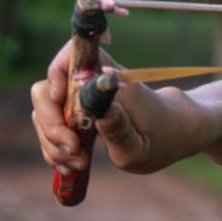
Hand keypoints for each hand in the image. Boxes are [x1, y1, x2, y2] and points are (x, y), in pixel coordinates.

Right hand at [29, 39, 165, 174]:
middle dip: (50, 125)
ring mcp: (81, 99)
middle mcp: (92, 85)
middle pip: (46, 90)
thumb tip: (99, 102)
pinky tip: (74, 165)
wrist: (176, 133)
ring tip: (78, 164)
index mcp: (112, 81)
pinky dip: (56, 148)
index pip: (74, 54)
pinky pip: (53, 127)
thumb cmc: (163, 139)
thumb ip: (118, 128)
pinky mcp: (78, 114)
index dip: (57, 73)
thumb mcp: (141, 147)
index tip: (62, 103)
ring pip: (45, 112)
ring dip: (52, 143)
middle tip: (73, 151)